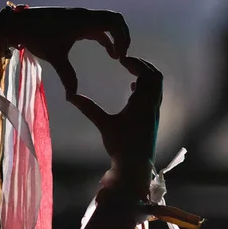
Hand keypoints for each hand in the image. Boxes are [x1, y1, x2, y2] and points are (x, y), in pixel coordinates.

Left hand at [11, 7, 130, 94]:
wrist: (19, 23)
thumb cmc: (37, 37)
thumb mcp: (54, 57)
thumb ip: (67, 75)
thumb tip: (72, 97)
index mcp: (84, 22)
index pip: (113, 23)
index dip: (122, 39)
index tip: (120, 57)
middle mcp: (85, 16)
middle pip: (114, 20)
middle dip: (122, 36)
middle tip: (123, 56)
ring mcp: (81, 17)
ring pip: (107, 23)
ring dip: (115, 37)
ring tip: (117, 56)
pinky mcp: (76, 21)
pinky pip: (97, 26)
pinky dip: (105, 37)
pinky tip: (107, 51)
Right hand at [68, 57, 162, 192]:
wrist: (135, 168)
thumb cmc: (121, 146)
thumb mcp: (104, 125)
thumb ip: (89, 108)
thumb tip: (70, 95)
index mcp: (144, 103)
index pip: (147, 74)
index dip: (137, 63)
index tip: (122, 60)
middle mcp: (153, 105)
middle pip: (156, 77)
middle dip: (143, 66)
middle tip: (128, 61)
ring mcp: (154, 112)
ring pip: (157, 86)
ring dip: (146, 76)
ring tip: (130, 70)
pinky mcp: (152, 119)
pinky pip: (154, 95)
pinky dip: (146, 86)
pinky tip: (133, 87)